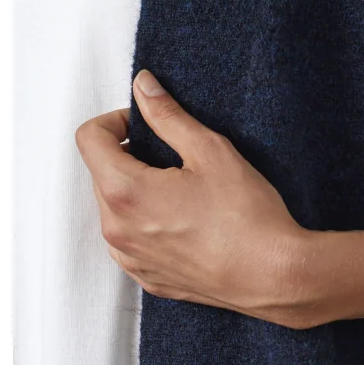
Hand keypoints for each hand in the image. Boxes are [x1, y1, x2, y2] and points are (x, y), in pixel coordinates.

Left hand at [74, 69, 313, 327]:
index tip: (146, 124)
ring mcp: (130, 258)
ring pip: (114, 207)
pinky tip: (187, 219)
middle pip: (100, 172)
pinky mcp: (147, 278)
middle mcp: (116, 230)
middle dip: (129, 154)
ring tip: (183, 189)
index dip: (116, 120)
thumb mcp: (210, 150)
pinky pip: (131, 240)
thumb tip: (143, 86)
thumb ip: (168, 115)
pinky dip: (147, 222)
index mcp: (125, 192)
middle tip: (175, 154)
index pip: (89, 138)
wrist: (273, 275)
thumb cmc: (247, 215)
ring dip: (137, 189)